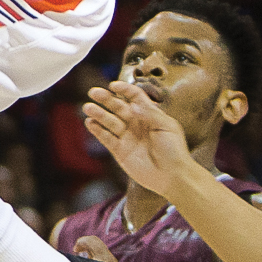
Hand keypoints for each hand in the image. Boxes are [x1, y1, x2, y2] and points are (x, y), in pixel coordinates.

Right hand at [82, 82, 200, 195]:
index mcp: (150, 114)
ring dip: (98, 114)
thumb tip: (132, 106)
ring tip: (88, 107)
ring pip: (109, 121)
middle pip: (118, 107)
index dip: (124, 90)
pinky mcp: (120, 151)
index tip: (113, 86)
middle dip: (106, 99)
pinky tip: (89, 123)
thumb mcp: (166, 126)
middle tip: (93, 92)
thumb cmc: (174, 150)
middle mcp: (136, 123)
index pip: (134, 97)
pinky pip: (106, 138)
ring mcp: (127, 137)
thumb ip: (149, 114)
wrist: (172, 176)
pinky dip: (97, 130)